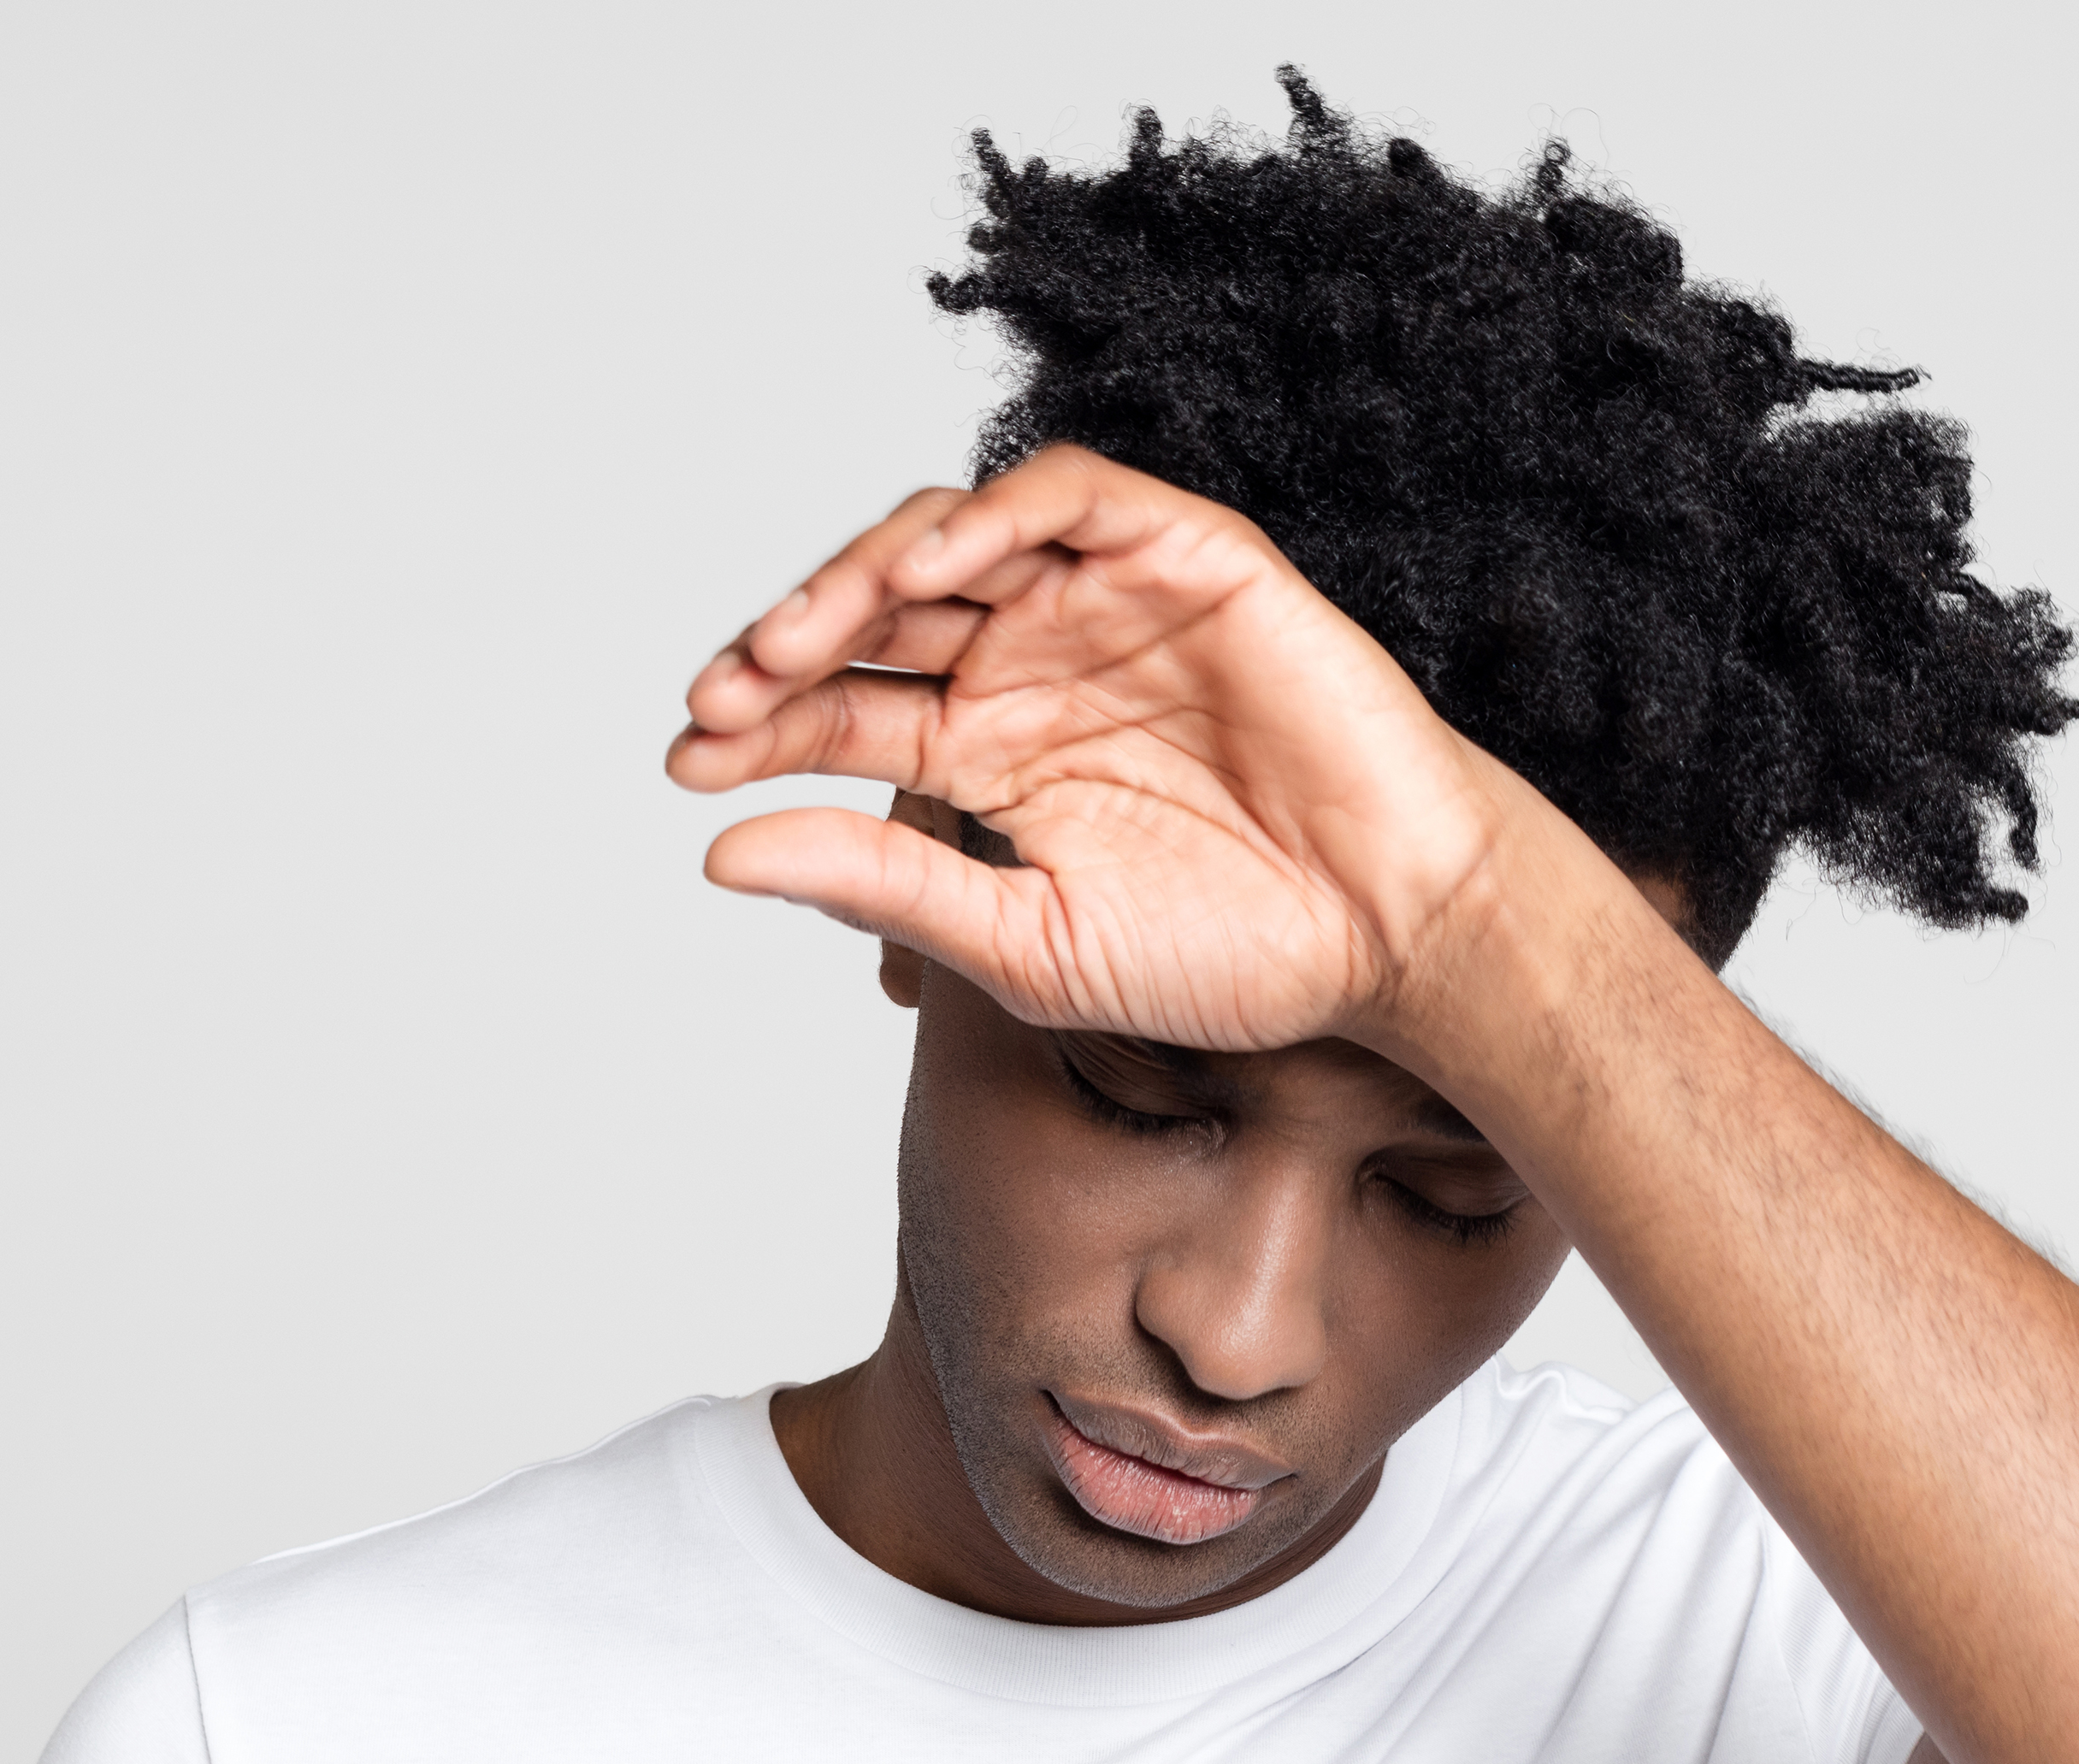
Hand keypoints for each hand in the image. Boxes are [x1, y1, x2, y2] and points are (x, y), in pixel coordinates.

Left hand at [665, 446, 1555, 1052]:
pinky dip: (988, 517)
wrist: (1393, 930)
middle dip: (783, 643)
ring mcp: (1101, 604)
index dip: (756, 725)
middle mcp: (1030, 666)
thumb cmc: (1234, 952)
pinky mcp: (1182, 556)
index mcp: (986, 755)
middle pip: (872, 614)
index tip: (685, 763)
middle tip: (723, 692)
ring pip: (947, 540)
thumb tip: (717, 853)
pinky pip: (1065, 497)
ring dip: (860, 571)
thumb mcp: (1026, 941)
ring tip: (795, 636)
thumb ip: (884, 887)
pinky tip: (927, 572)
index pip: (840, 711)